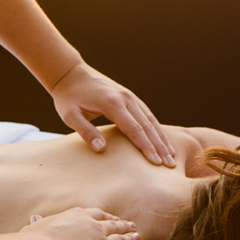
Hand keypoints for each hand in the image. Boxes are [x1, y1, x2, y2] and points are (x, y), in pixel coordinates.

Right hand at [22, 208, 139, 239]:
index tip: (113, 218)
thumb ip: (39, 223)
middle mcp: (93, 228)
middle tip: (132, 226)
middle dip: (124, 225)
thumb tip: (34, 218)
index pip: (98, 214)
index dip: (108, 217)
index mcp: (78, 216)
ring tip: (137, 237)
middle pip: (114, 225)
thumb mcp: (35, 227)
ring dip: (131, 238)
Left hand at [49, 62, 176, 166]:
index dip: (145, 147)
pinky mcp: (129, 97)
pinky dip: (156, 128)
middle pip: (147, 126)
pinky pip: (147, 114)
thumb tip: (101, 149)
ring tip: (171, 156)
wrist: (71, 74)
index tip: (155, 162)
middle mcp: (125, 98)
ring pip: (150, 120)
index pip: (133, 129)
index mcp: (112, 103)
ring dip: (162, 138)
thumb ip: (86, 132)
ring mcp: (129, 96)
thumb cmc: (68, 97)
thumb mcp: (70, 116)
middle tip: (169, 165)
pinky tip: (162, 140)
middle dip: (159, 146)